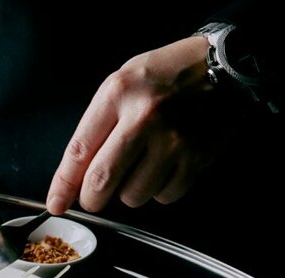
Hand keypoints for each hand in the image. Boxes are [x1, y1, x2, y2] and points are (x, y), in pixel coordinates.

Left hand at [46, 36, 221, 213]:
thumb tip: (77, 175)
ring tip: (143, 164)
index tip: (55, 203)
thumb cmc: (168, 74)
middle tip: (93, 198)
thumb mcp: (125, 81)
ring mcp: (173, 141)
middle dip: (91, 199)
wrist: (228, 65)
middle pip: (102, 181)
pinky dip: (160, 189)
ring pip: (133, 196)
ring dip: (131, 190)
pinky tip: (166, 165)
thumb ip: (99, 124)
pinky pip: (165, 196)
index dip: (64, 184)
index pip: (80, 150)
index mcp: (119, 93)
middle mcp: (144, 118)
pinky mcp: (197, 159)